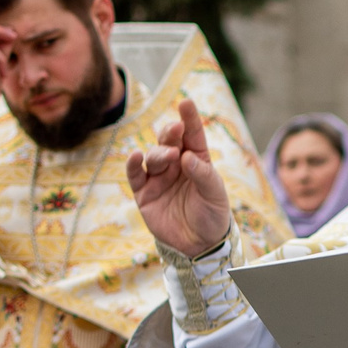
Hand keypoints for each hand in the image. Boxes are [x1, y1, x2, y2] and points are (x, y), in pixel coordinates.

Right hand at [127, 97, 233, 257]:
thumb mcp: (214, 194)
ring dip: (159, 153)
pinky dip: (132, 164)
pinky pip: (135, 175)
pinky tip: (135, 156)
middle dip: (171, 133)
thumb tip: (186, 156)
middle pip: (169, 142)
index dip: (189, 118)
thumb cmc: (211, 215)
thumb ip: (202, 174)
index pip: (192, 135)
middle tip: (176, 130)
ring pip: (153, 156)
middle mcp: (176, 164)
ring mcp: (158, 177)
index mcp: (197, 159)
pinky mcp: (144, 193)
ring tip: (170, 157)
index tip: (186, 102)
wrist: (199, 245)